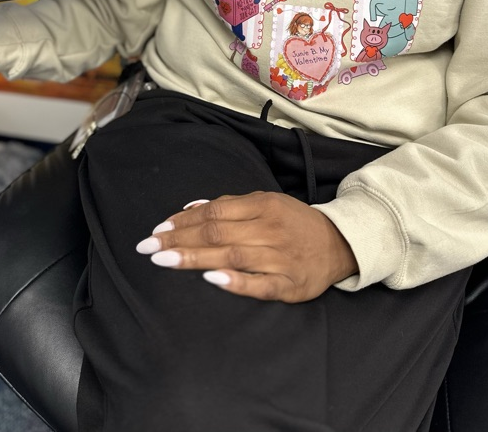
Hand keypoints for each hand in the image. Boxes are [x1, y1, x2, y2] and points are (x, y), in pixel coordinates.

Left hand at [136, 191, 357, 301]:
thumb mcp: (264, 203)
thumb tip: (189, 209)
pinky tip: (212, 279)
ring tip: (165, 261)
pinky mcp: (290, 284)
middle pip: (217, 234)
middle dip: (179, 240)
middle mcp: (269, 229)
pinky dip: (236, 282)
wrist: (339, 243)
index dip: (183, 221)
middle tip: (148, 248)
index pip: (214, 213)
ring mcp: (279, 258)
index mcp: (262, 205)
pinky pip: (260, 284)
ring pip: (232, 256)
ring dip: (196, 258)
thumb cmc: (292, 222)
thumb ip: (229, 206)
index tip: (157, 230)